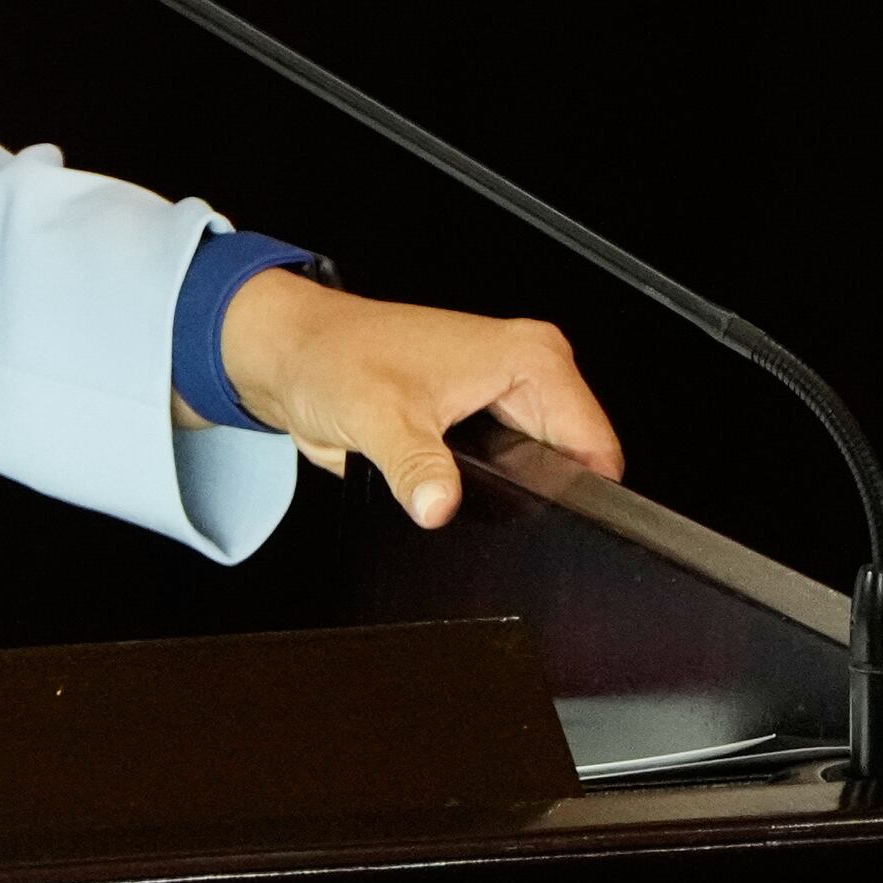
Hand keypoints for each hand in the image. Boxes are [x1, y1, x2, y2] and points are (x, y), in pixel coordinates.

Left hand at [214, 269, 618, 528]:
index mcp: (529, 357)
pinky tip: (457, 496)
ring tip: (465, 498)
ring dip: (513, 495)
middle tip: (490, 510)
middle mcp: (526, 373)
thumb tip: (442, 505)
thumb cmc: (331, 358)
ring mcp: (504, 399)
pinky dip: (490, 490)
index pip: (593, 443)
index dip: (580, 494)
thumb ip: (417, 466)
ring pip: (542, 469)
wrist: (290, 355)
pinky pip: (508, 469)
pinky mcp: (478, 422)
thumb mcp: (377, 417)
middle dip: (542, 498)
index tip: (551, 526)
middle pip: (573, 461)